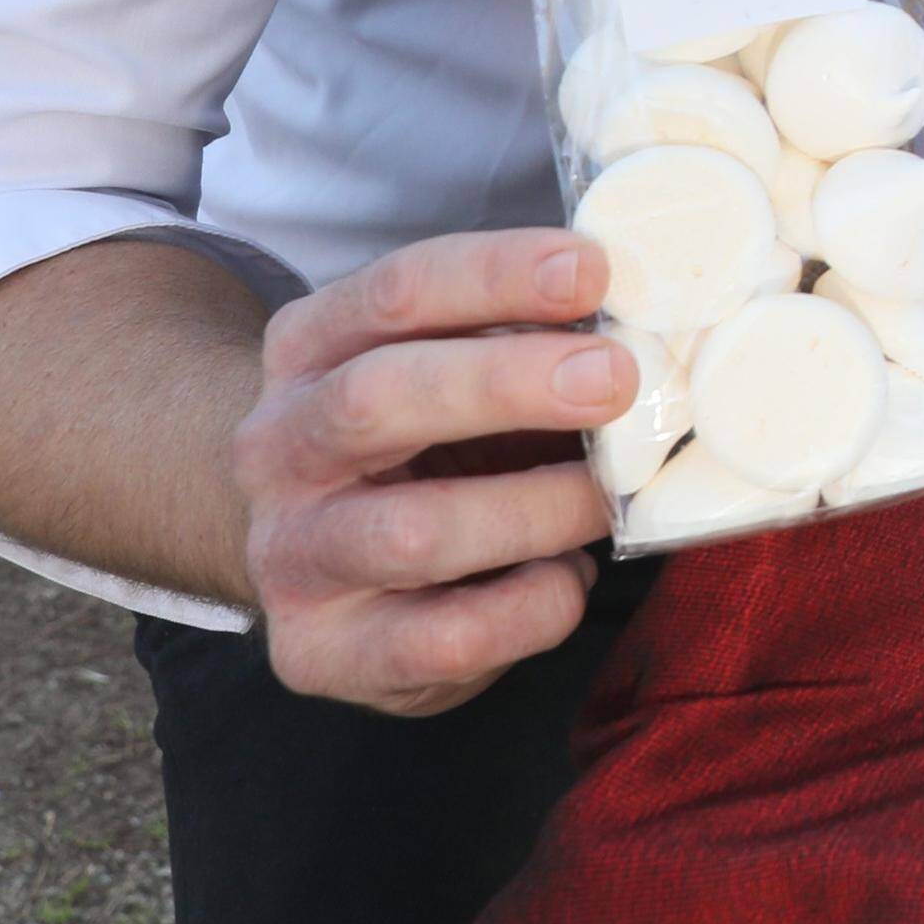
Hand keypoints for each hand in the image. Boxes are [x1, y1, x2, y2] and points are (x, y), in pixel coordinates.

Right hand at [232, 227, 628, 715]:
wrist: (321, 564)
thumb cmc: (427, 445)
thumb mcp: (454, 369)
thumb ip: (523, 341)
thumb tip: (646, 327)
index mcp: (308, 348)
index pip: (396, 292)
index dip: (497, 275)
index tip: (594, 271)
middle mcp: (277, 446)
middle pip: (378, 398)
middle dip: (508, 384)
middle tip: (616, 378)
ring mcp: (289, 555)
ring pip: (414, 531)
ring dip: (539, 509)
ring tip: (608, 496)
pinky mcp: (320, 652)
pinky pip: (443, 638)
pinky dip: (531, 606)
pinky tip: (567, 577)